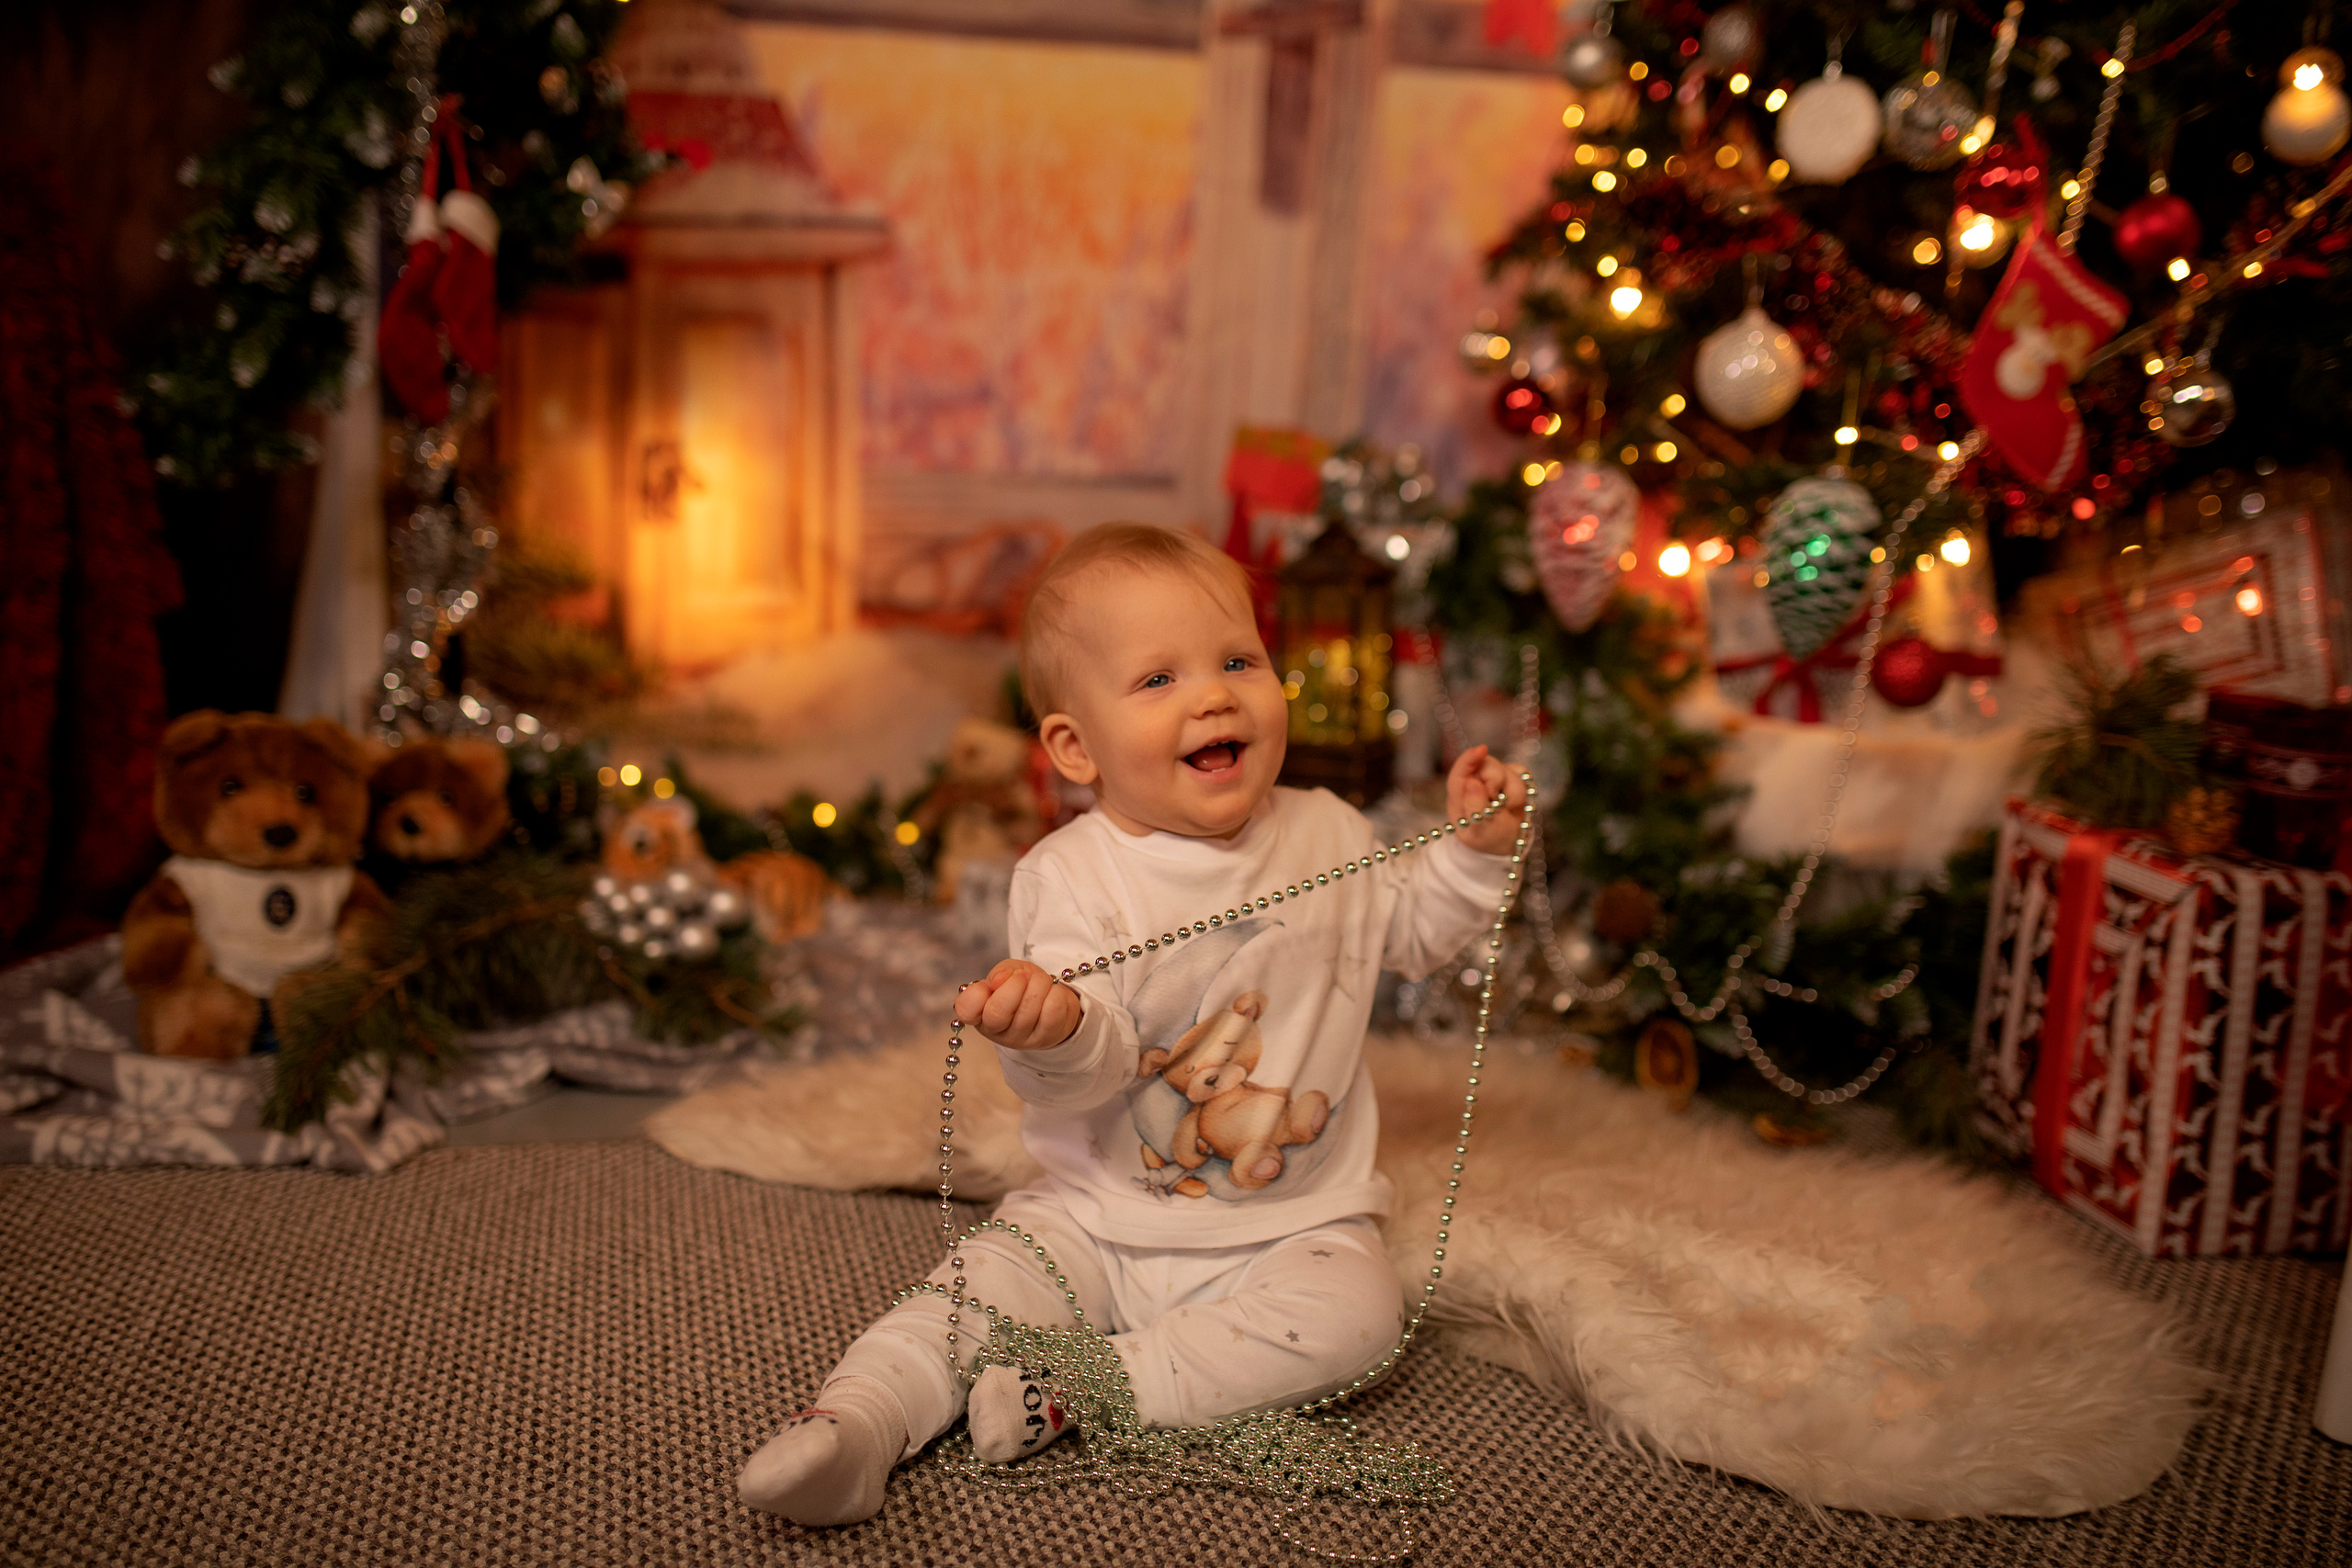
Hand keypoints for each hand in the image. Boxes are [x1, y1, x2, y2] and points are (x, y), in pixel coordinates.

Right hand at [956, 959, 1083, 1050]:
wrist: (1050, 1001)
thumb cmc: (1022, 986)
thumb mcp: (1006, 973)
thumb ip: (1000, 973)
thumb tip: (999, 980)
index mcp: (978, 1013)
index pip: (965, 1009)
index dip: (977, 993)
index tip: (994, 982)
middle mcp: (995, 1031)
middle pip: (997, 1013)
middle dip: (1013, 986)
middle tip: (1022, 976)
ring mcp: (1021, 1039)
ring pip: (1029, 1007)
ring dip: (1039, 983)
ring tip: (1039, 981)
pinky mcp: (1046, 1037)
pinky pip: (1052, 1008)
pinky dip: (1054, 992)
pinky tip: (1051, 993)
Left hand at [1446, 744, 1528, 856]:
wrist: (1507, 844)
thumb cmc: (1488, 838)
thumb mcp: (1479, 830)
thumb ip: (1475, 807)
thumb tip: (1472, 782)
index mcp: (1459, 793)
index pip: (1460, 771)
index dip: (1469, 758)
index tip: (1481, 750)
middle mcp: (1475, 781)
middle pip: (1488, 765)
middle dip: (1497, 782)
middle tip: (1497, 802)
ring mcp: (1494, 778)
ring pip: (1508, 771)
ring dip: (1512, 793)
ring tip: (1506, 810)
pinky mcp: (1511, 778)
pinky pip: (1522, 773)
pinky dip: (1522, 789)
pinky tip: (1514, 802)